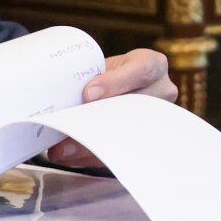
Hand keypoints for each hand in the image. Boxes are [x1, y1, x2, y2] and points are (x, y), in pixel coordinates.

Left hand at [36, 48, 182, 172]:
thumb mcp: (98, 68)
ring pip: (129, 133)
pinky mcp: (143, 141)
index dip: (116, 82)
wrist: (110, 90)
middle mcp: (161, 91)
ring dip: (92, 141)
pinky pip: (120, 151)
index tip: (88, 94)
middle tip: (71, 125)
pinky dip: (92, 155)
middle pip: (138, 105)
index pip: (143, 69)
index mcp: (152, 65)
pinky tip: (70, 155)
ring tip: (63, 148)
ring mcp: (156, 119)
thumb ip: (85, 79)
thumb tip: (60, 104)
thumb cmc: (104, 76)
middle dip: (100, 118)